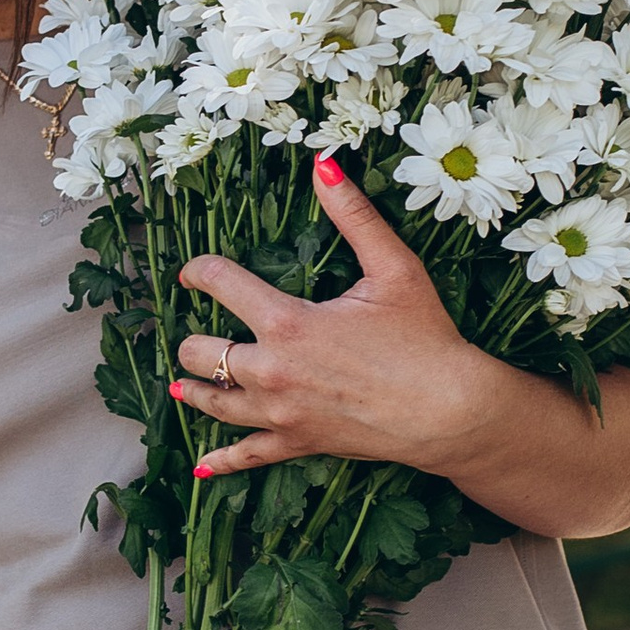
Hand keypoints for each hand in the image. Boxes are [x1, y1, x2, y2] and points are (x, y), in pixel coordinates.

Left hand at [174, 152, 629, 535]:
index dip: (200, 271)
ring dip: (194, 389)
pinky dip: (220, 462)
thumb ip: (353, 214)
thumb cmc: (425, 337)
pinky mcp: (298, 442)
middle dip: (194, 339)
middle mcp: (271, 370)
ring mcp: (281, 413)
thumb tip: (324, 163)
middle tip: (196, 332)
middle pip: (202, 352)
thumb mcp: (393, 267)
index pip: (220, 285)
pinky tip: (199, 467)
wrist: (449, 410)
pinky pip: (247, 456)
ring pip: (214, 403)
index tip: (193, 271)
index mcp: (286, 323)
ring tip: (180, 383)